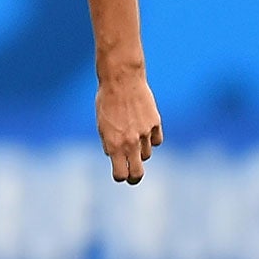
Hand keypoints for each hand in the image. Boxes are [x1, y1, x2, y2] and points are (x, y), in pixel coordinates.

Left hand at [95, 67, 161, 183]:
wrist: (121, 80)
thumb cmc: (107, 102)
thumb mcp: (102, 125)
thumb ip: (109, 144)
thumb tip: (116, 158)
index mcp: (114, 144)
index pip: (120, 174)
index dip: (119, 176)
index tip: (119, 173)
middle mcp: (130, 142)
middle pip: (137, 173)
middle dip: (134, 178)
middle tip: (132, 177)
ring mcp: (145, 133)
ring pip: (146, 155)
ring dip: (140, 152)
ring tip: (133, 138)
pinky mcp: (155, 123)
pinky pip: (156, 141)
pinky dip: (151, 139)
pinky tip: (144, 130)